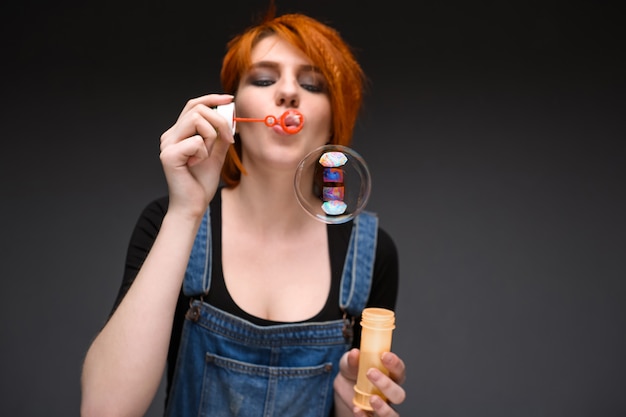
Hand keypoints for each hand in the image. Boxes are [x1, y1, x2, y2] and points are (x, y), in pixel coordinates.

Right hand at [159, 94, 234, 216]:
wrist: (193, 205)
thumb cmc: (201, 182)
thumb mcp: (216, 154)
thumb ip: (220, 136)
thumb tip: (230, 116)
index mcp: (179, 133)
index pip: (193, 105)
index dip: (212, 98)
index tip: (230, 99)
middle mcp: (170, 135)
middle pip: (197, 108)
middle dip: (220, 120)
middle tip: (229, 139)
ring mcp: (167, 144)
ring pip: (196, 120)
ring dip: (210, 137)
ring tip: (206, 155)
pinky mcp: (169, 154)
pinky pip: (196, 141)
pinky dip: (203, 153)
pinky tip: (195, 166)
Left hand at [334, 348, 405, 416]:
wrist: (343, 389)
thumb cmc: (353, 372)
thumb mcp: (350, 362)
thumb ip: (352, 359)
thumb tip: (355, 353)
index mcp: (390, 374)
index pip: (399, 369)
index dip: (394, 363)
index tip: (384, 356)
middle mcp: (389, 393)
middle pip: (398, 394)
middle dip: (387, 384)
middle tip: (371, 373)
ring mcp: (382, 408)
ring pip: (393, 414)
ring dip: (384, 408)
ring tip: (372, 399)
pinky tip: (357, 409)